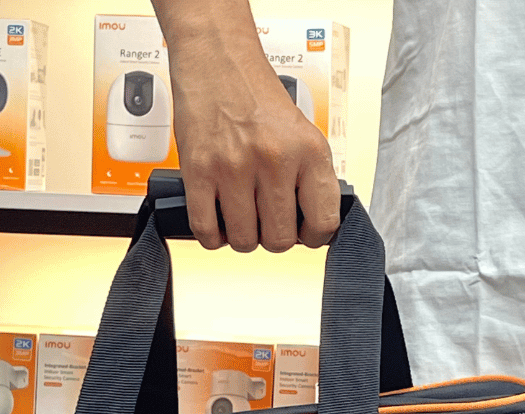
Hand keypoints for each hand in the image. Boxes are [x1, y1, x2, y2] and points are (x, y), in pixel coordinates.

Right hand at [153, 0, 340, 252]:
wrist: (217, 60)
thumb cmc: (257, 97)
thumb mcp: (302, 134)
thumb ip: (310, 178)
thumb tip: (311, 227)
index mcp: (308, 151)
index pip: (324, 223)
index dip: (314, 236)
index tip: (304, 231)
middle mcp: (274, 159)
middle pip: (280, 240)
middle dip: (273, 237)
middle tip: (267, 220)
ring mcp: (235, 167)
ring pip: (245, 241)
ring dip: (243, 237)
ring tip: (242, 216)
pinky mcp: (199, 171)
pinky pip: (207, 230)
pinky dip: (212, 237)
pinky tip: (218, 221)